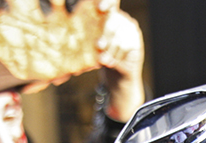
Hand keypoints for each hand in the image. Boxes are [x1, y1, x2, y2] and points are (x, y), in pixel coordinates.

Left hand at [96, 2, 145, 121]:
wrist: (117, 72)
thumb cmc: (100, 55)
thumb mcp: (89, 46)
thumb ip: (84, 39)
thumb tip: (70, 37)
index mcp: (107, 14)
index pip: (110, 3)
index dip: (107, 2)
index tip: (100, 8)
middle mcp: (120, 18)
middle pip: (113, 21)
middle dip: (105, 34)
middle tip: (98, 47)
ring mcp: (130, 28)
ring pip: (120, 35)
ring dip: (110, 50)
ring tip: (103, 61)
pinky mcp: (136, 39)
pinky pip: (127, 45)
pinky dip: (117, 55)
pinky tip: (112, 62)